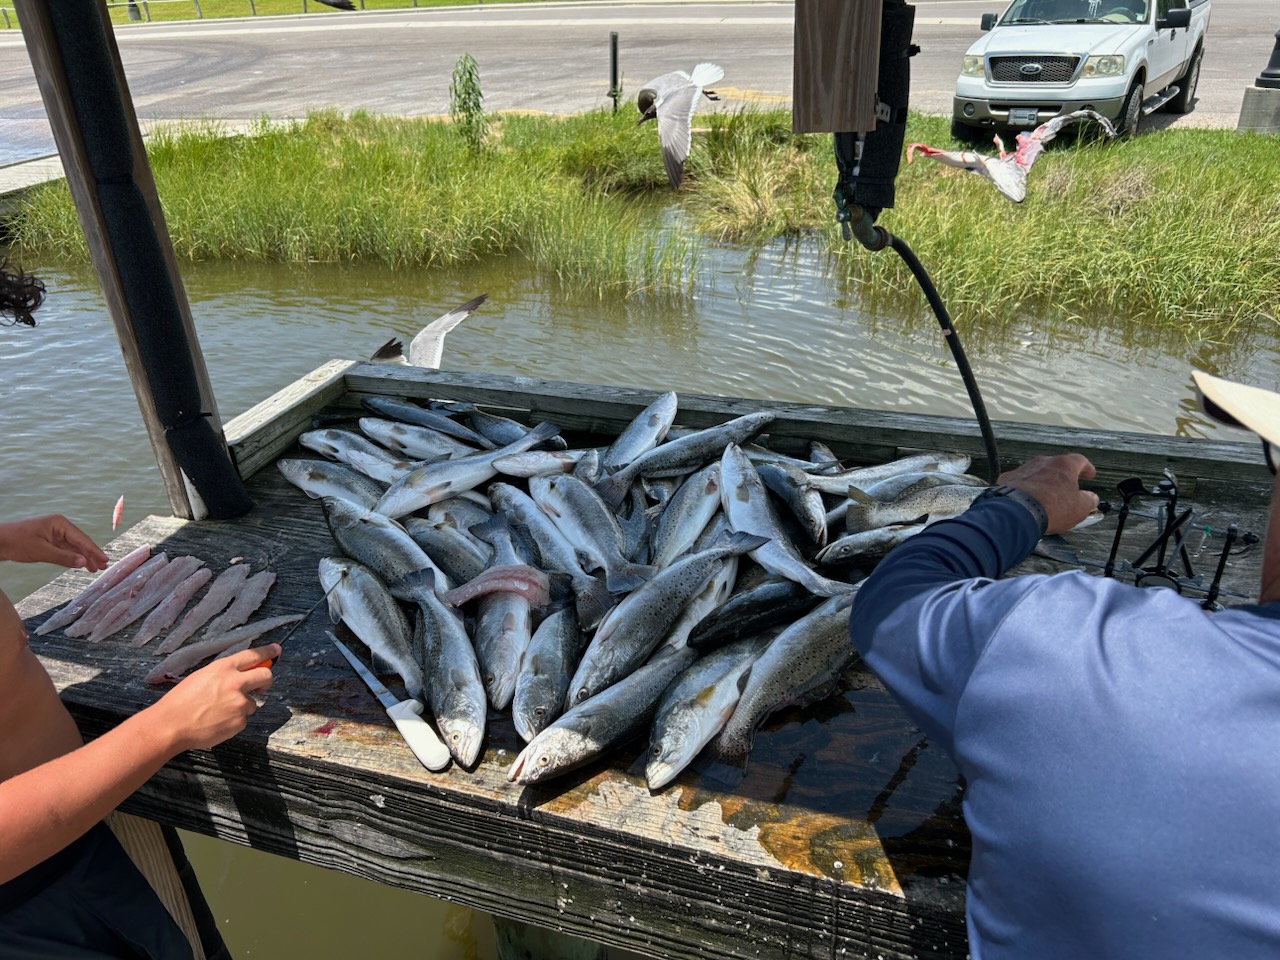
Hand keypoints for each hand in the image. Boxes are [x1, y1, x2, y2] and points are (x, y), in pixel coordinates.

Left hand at [0, 515, 108, 570]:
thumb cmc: (16, 542)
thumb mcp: (41, 551)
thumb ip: (63, 557)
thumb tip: (83, 562)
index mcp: (59, 523)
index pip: (81, 539)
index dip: (94, 550)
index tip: (105, 560)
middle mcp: (58, 527)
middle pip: (79, 542)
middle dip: (91, 555)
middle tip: (103, 566)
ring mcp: (53, 534)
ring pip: (72, 547)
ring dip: (82, 557)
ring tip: (94, 568)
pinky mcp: (47, 541)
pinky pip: (64, 550)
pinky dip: (72, 557)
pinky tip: (79, 564)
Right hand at [151, 644, 279, 751]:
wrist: (170, 725)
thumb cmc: (180, 701)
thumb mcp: (202, 676)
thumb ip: (224, 674)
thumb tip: (243, 673)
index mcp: (224, 668)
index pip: (253, 655)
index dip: (267, 652)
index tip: (276, 650)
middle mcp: (236, 683)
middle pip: (266, 676)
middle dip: (265, 681)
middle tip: (259, 687)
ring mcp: (239, 703)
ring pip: (252, 703)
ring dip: (241, 707)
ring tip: (218, 712)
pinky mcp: (239, 721)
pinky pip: (243, 720)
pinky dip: (233, 722)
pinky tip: (216, 722)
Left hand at [997, 454, 1099, 534]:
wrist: (1017, 512)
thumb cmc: (1051, 507)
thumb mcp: (1080, 508)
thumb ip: (1088, 500)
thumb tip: (1091, 499)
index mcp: (1063, 465)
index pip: (1080, 461)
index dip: (1086, 468)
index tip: (1089, 474)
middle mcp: (1043, 462)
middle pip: (1056, 465)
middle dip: (1063, 476)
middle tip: (1068, 486)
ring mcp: (1023, 469)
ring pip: (1037, 472)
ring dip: (1043, 482)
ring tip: (1047, 496)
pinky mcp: (1007, 479)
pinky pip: (1020, 482)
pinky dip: (1026, 488)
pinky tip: (1027, 500)